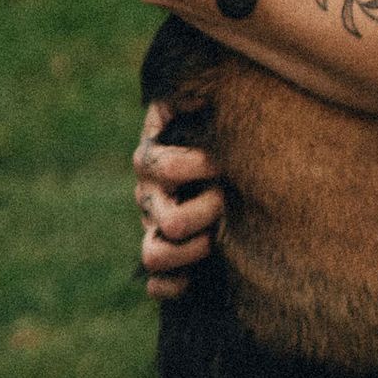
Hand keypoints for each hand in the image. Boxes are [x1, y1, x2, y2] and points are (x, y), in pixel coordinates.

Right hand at [133, 99, 226, 299]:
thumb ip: (197, 97)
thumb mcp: (207, 108)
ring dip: (188, 251)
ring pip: (153, 254)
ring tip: (214, 239)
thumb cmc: (219, 131)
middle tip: (227, 199)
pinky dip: (173, 285)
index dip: (193, 166)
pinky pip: (156, 284)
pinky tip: (193, 278)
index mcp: (153, 158)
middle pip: (166, 216)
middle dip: (204, 209)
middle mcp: (148, 195)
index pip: (158, 165)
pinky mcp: (166, 260)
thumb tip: (198, 92)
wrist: (229, 163)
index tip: (221, 162)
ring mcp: (154, 228)